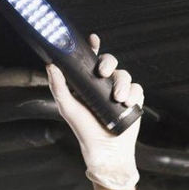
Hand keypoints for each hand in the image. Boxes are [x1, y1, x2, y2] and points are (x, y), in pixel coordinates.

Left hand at [46, 33, 143, 189]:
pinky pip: (137, 88)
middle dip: (109, 63)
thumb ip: (58, 87)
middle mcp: (104, 85)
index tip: (93, 39)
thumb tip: (51, 66)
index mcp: (88, 83)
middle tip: (104, 73)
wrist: (106, 150)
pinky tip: (128, 103)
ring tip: (118, 98)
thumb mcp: (67, 108)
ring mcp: (119, 91)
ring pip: (125, 75)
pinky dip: (133, 93)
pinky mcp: (133, 100)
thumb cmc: (84, 130)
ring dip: (122, 83)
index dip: (93, 48)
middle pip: (110, 63)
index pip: (91, 60)